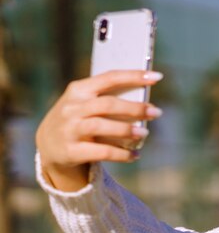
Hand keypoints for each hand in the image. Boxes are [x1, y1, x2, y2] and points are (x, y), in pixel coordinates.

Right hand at [36, 70, 163, 190]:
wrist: (48, 145)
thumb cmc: (77, 119)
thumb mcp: (85, 103)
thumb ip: (108, 98)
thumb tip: (145, 102)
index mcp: (79, 90)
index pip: (109, 78)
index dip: (134, 76)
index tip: (157, 77)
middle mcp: (72, 108)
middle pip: (108, 104)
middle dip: (135, 108)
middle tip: (157, 112)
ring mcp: (69, 129)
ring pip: (101, 126)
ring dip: (126, 130)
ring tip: (145, 133)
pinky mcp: (71, 151)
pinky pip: (101, 152)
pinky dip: (121, 154)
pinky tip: (134, 156)